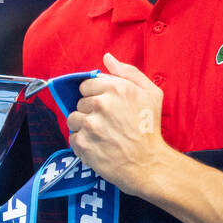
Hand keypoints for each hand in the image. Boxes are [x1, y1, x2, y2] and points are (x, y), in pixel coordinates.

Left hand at [67, 51, 168, 193]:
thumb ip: (128, 72)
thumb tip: (107, 58)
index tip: (105, 107)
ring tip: (101, 135)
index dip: (95, 95)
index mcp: (117, 88)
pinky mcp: (83, 143)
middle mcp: (101, 104)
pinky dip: (82, 143)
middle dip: (90, 112)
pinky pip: (72, 137)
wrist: (148, 164)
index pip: (87, 85)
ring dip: (83, 127)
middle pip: (79, 103)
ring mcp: (90, 124)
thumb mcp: (151, 93)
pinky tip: (97, 146)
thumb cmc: (150, 128)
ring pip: (73, 119)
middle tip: (107, 123)